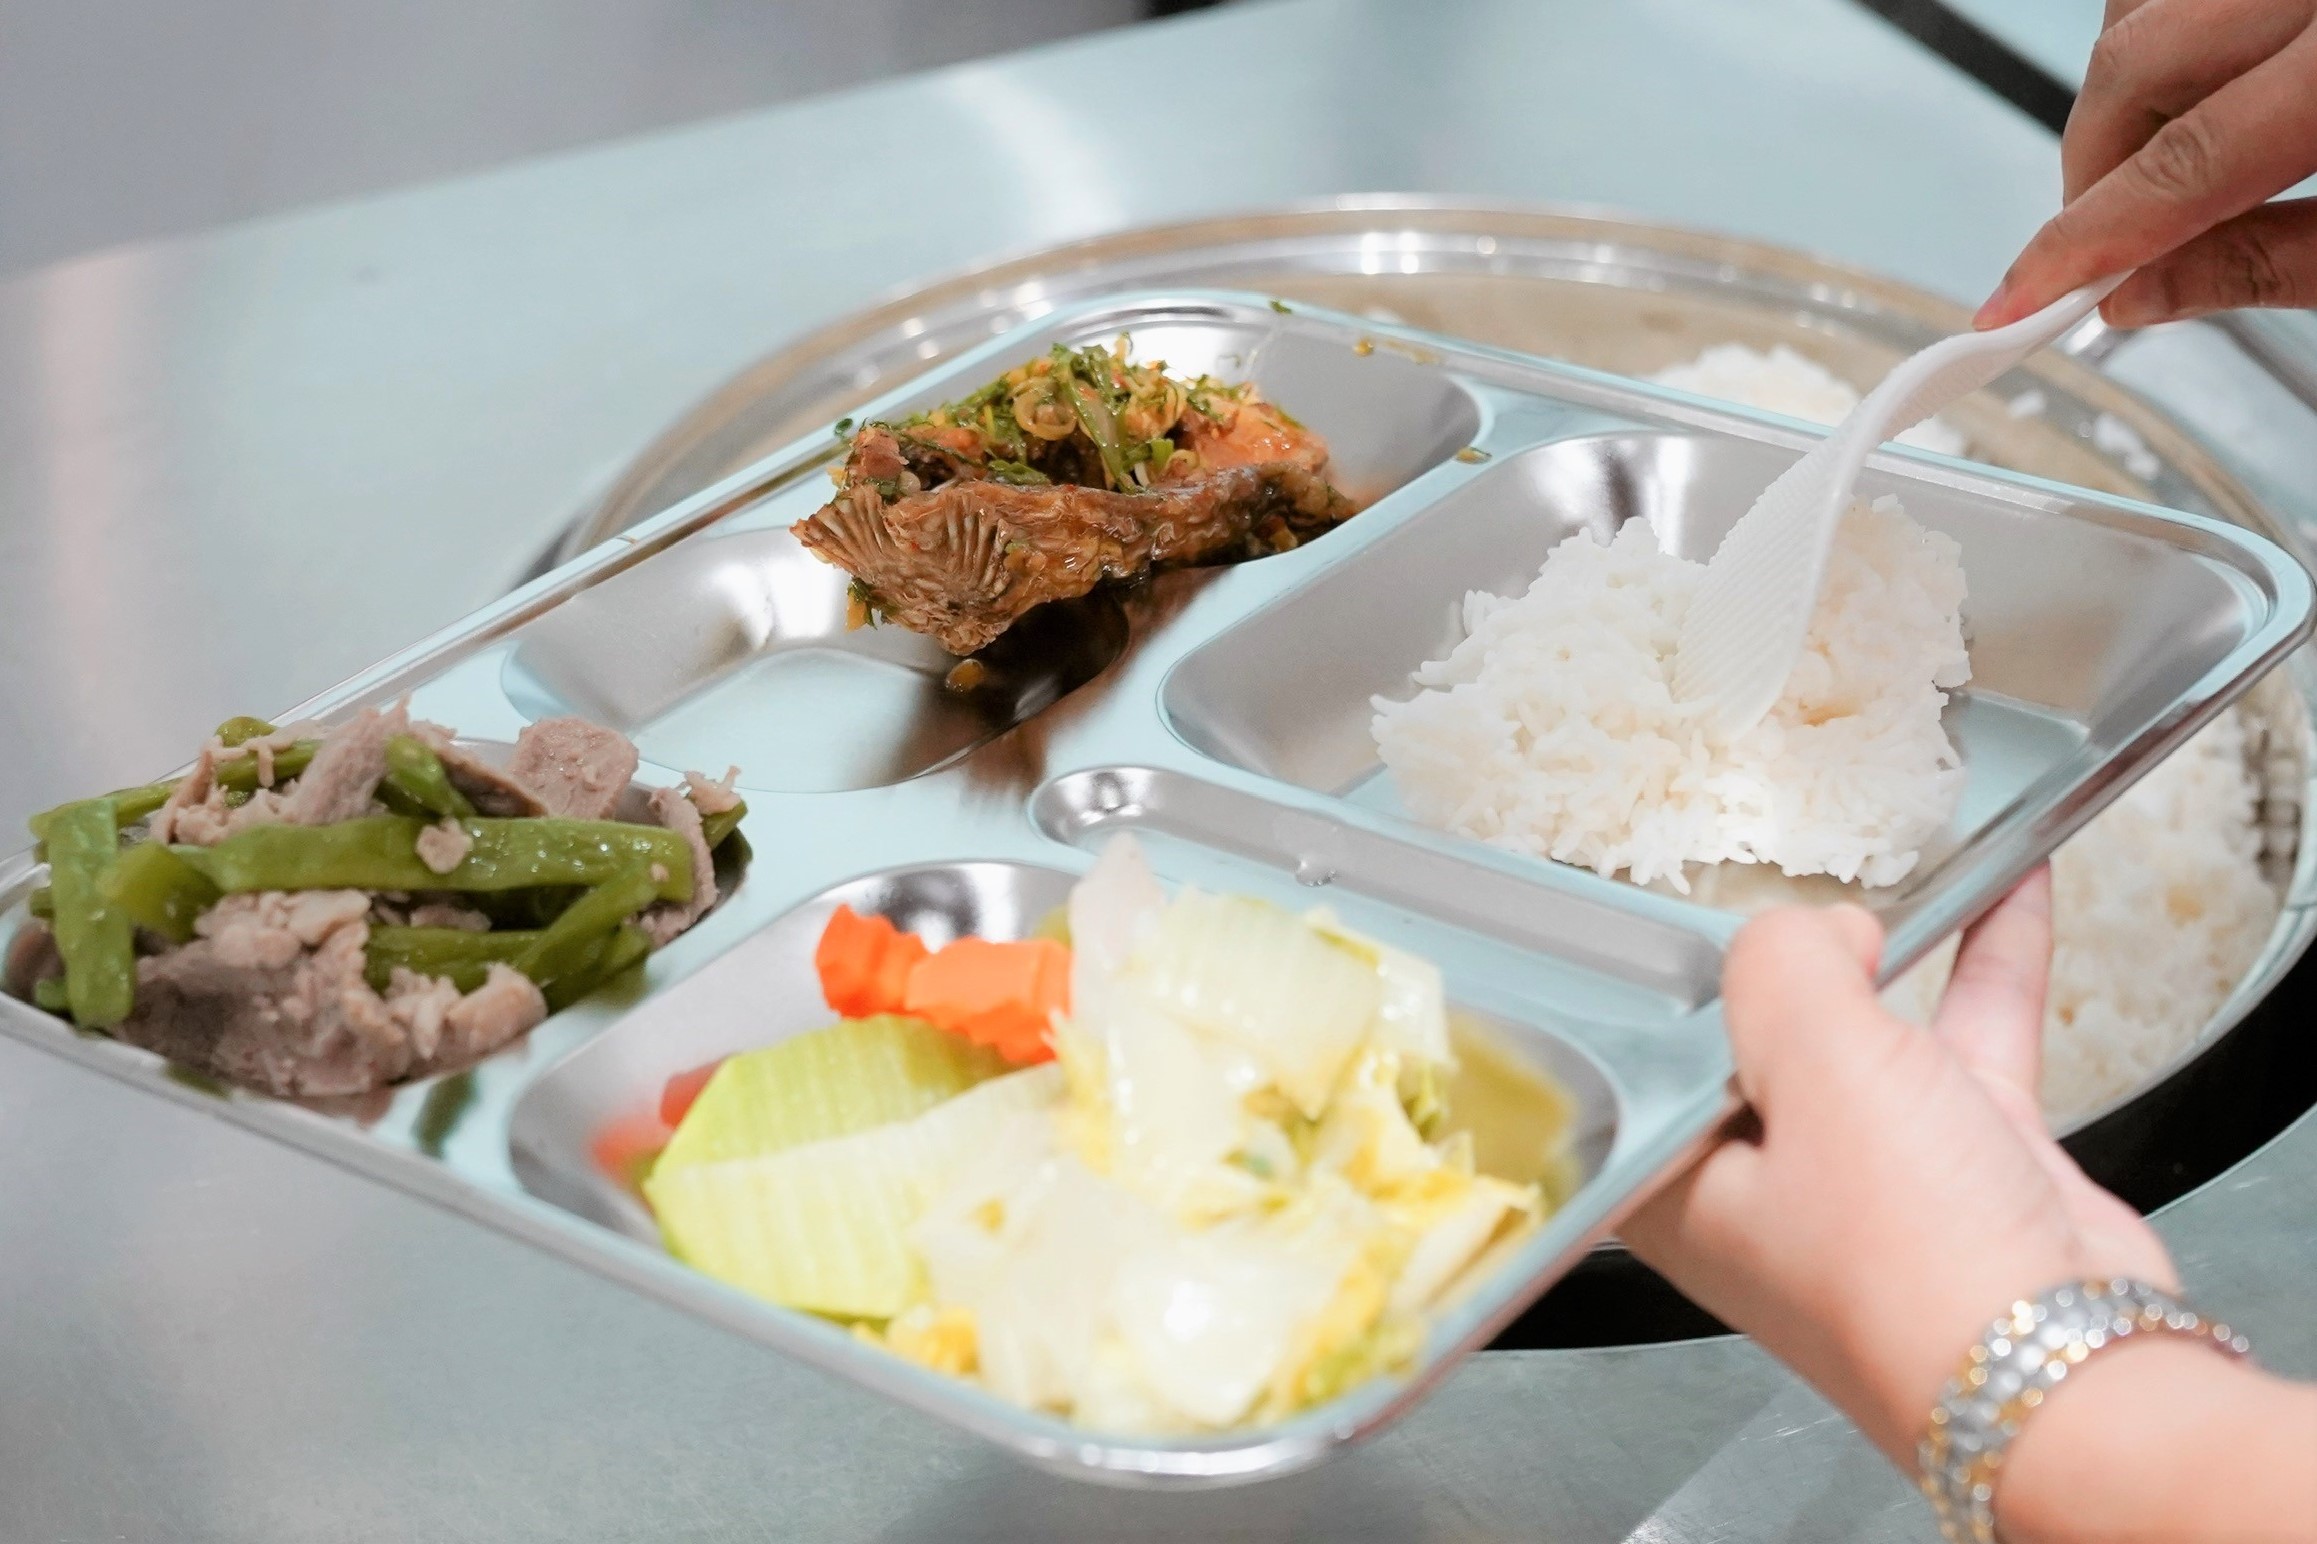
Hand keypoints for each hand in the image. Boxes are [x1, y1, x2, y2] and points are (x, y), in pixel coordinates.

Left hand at [1621, 870, 2173, 1463]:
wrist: (2064, 1362)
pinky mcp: (1969, 1168)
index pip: (1644, 1070)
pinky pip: (1966, 1039)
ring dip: (1892, 949)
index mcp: (1678, 1188)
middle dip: (1785, 963)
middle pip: (1755, 1042)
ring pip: (1867, 1034)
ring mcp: (1870, 1179)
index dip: (1673, 992)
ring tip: (1898, 865)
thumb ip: (1780, 967)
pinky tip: (2007, 892)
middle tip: (1801, 886)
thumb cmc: (1907, 1257)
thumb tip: (1806, 930)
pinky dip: (1986, 965)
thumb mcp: (1810, 1063)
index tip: (1688, 917)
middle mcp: (1764, 1187)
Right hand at [1975, 0, 2316, 329]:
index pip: (2181, 161)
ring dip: (2121, 101)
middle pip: (2136, 67)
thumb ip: (2273, 263)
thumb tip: (2138, 296)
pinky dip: (2158, 50)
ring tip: (2149, 168)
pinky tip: (2186, 103)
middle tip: (2097, 249)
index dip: (2084, 242)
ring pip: (2139, 14)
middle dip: (2091, 168)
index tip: (2019, 301)